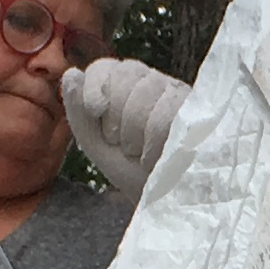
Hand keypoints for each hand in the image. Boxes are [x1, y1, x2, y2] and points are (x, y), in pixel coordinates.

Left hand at [63, 57, 190, 202]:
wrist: (165, 201)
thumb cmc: (132, 173)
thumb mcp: (97, 145)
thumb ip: (79, 112)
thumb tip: (71, 74)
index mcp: (125, 87)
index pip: (105, 67)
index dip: (95, 85)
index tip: (95, 110)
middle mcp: (152, 82)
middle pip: (125, 74)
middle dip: (116, 115)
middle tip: (125, 144)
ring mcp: (178, 93)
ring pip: (145, 91)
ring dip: (135, 132)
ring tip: (141, 153)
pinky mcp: (198, 109)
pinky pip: (166, 111)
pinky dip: (153, 141)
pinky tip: (156, 158)